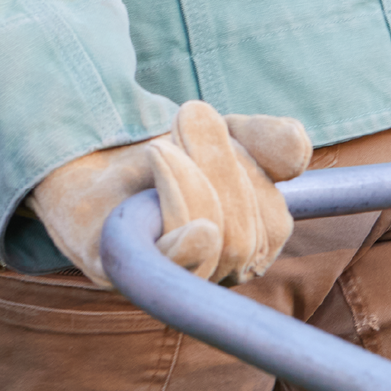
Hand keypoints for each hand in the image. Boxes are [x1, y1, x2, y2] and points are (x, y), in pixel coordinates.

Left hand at [30, 101, 312, 287]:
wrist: (92, 148)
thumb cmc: (170, 150)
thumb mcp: (230, 134)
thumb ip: (269, 139)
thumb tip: (299, 150)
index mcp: (248, 244)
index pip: (272, 222)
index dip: (246, 168)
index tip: (197, 115)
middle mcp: (215, 271)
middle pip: (243, 235)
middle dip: (217, 165)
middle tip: (180, 119)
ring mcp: (171, 275)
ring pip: (214, 241)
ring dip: (190, 179)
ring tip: (158, 146)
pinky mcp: (124, 268)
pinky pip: (174, 268)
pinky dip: (189, 248)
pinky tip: (198, 229)